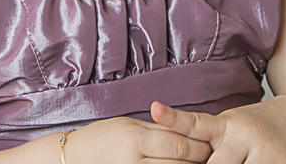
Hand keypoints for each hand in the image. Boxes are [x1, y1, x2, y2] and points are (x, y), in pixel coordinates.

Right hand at [61, 115, 213, 162]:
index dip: (200, 146)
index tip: (213, 144)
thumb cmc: (100, 139)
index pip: (179, 144)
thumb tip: (188, 131)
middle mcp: (134, 161)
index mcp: (135, 138)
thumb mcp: (128, 125)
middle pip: (179, 163)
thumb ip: (157, 129)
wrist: (70, 160)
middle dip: (200, 160)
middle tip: (215, 157)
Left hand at [149, 98, 285, 163]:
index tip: (155, 109)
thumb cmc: (257, 130)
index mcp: (226, 125)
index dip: (174, 119)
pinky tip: (260, 163)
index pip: (195, 124)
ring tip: (244, 158)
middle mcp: (244, 135)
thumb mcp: (230, 128)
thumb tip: (177, 150)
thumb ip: (207, 140)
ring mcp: (265, 151)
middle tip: (221, 159)